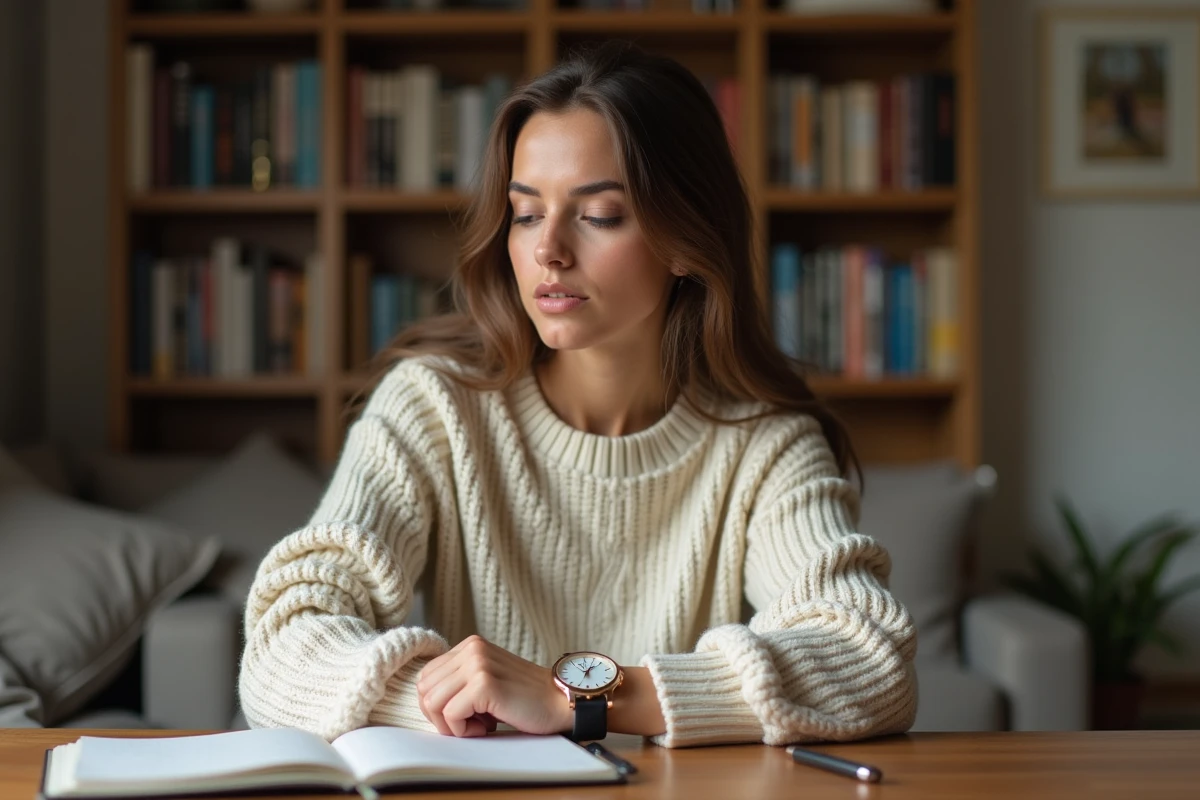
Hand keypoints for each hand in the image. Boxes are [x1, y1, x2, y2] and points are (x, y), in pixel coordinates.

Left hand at [416, 635, 571, 737]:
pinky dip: (464, 730)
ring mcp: (478, 664)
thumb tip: (426, 701)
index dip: (436, 705)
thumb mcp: (486, 680)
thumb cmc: (524, 699)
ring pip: (432, 702)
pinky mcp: (484, 684)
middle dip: (439, 716)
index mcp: (470, 645)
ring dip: (452, 725)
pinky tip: (487, 727)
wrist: (559, 702)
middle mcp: (472, 649)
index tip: (461, 716)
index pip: (426, 677)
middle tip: (469, 724)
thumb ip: (459, 682)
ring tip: (479, 725)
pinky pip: (450, 714)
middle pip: (424, 689)